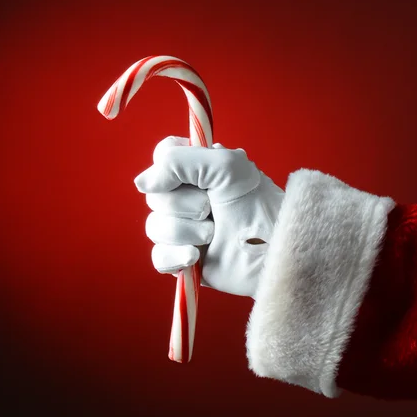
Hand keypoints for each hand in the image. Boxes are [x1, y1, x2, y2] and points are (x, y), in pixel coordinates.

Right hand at [134, 137, 284, 297]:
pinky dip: (174, 257)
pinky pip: (158, 257)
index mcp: (199, 170)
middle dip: (182, 205)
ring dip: (183, 231)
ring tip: (213, 235)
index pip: (162, 157)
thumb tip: (141, 183)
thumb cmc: (258, 205)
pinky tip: (195, 256)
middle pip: (154, 196)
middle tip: (211, 209)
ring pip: (154, 227)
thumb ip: (178, 161)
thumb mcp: (225, 167)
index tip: (191, 178)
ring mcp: (185, 229)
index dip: (168, 169)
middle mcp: (188, 197)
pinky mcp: (185, 259)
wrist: (274, 252)